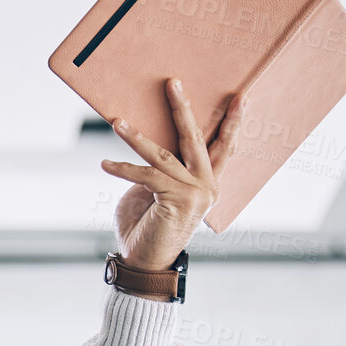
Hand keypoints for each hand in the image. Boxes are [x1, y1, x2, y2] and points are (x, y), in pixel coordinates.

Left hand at [101, 79, 243, 270]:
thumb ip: (159, 170)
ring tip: (116, 122)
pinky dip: (121, 169)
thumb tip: (147, 146)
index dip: (232, 122)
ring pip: (163, 154)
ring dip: (135, 137)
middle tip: (172, 82)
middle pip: (196, 138)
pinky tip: (105, 164)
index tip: (241, 97)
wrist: (145, 263)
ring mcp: (195, 193)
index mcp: (207, 182)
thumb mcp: (154, 192)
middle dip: (182, 108)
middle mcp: (207, 185)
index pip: (223, 147)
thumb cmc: (146, 227)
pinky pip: (145, 174)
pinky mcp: (177, 199)